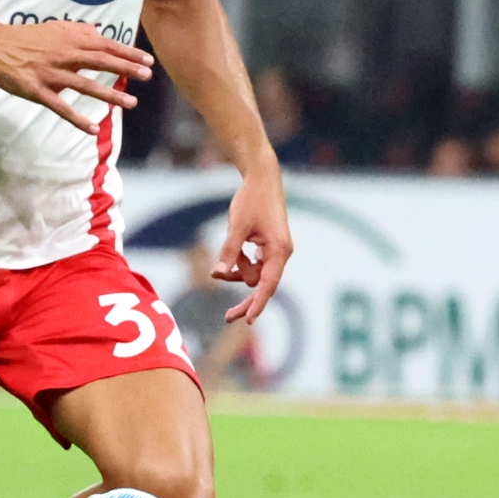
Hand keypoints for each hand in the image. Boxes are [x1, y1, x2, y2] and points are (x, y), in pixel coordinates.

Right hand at [0, 14, 154, 124]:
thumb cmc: (25, 37)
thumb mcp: (54, 28)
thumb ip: (78, 30)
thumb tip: (99, 31)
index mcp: (69, 40)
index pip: (105, 45)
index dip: (128, 53)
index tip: (147, 60)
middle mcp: (64, 55)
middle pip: (101, 62)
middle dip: (127, 69)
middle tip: (147, 76)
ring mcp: (51, 74)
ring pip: (86, 86)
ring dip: (110, 94)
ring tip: (131, 102)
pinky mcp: (38, 91)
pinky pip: (61, 108)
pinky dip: (78, 119)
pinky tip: (94, 130)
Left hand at [215, 163, 292, 322]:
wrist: (263, 178)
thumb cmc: (252, 199)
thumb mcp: (237, 226)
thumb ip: (229, 251)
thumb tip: (217, 274)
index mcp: (279, 250)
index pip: (268, 284)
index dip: (258, 303)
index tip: (249, 319)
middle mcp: (281, 253)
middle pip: (263, 285)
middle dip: (246, 300)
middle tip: (227, 317)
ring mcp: (276, 250)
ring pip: (255, 273)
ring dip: (238, 271)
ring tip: (222, 263)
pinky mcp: (269, 246)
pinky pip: (255, 263)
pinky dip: (241, 261)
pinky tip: (234, 251)